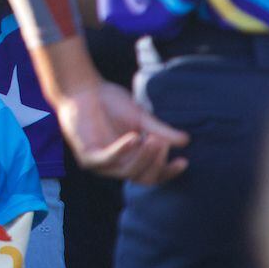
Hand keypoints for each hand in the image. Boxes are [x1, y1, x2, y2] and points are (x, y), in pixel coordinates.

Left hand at [55, 80, 188, 184]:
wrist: (83, 89)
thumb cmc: (110, 103)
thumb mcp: (140, 118)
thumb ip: (161, 130)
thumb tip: (185, 140)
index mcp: (131, 160)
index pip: (153, 175)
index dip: (168, 172)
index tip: (183, 161)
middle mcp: (116, 166)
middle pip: (143, 178)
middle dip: (156, 162)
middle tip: (162, 142)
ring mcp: (101, 165)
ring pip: (128, 172)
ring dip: (143, 157)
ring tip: (153, 138)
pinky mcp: (87, 157)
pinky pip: (107, 160)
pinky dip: (122, 151)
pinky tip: (134, 138)